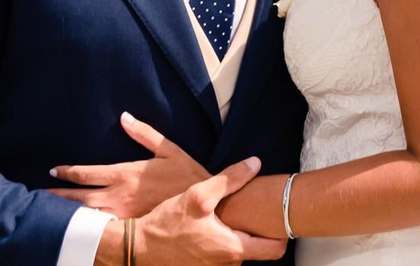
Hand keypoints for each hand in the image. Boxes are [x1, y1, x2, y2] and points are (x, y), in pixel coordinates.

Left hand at [49, 112, 210, 218]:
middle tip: (37, 197)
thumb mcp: (169, 150)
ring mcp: (123, 216)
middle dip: (56, 197)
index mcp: (125, 174)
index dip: (68, 172)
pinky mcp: (130, 229)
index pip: (87, 173)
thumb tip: (124, 117)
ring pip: (86, 217)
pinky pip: (101, 231)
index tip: (53, 170)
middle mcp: (119, 196)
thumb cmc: (189, 176)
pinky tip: (76, 231)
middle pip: (78, 198)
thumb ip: (145, 134)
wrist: (207, 206)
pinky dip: (85, 230)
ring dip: (65, 216)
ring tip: (47, 215)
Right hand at [136, 157, 286, 265]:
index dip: (282, 232)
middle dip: (259, 231)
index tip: (279, 216)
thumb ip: (230, 179)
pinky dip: (223, 243)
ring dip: (238, 236)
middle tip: (256, 211)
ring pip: (239, 252)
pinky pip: (222, 257)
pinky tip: (215, 227)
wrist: (137, 248)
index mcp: (233, 249)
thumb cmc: (167, 223)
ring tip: (233, 215)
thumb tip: (255, 163)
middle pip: (258, 249)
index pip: (276, 249)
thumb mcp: (199, 195)